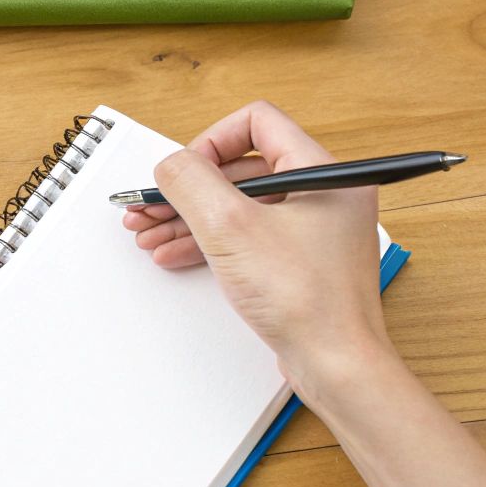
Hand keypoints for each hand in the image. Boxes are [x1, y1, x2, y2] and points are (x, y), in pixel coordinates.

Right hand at [119, 101, 390, 400]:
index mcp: (323, 172)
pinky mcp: (298, 259)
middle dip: (188, 188)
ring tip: (150, 232)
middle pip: (240, 167)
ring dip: (189, 216)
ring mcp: (312, 228)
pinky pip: (246, 234)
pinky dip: (209, 240)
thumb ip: (192, 182)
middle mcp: (323, 193)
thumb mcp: (230, 228)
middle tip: (152, 205)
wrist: (335, 363)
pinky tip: (175, 253)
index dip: (211, 141)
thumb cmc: (307, 302)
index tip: (185, 171)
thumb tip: (171, 163)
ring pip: (238, 204)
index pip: (257, 122)